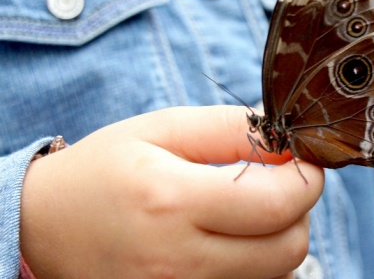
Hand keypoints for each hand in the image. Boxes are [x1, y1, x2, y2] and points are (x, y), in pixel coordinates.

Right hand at [20, 106, 323, 278]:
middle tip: (278, 180)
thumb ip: (228, 129)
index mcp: (172, 202)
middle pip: (287, 247)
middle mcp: (178, 262)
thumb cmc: (104, 169)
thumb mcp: (161, 129)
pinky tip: (232, 237)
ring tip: (248, 207)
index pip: (277, 203)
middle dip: (299, 208)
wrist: (46, 226)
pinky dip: (257, 262)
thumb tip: (285, 138)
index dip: (306, 178)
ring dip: (279, 235)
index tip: (303, 159)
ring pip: (275, 273)